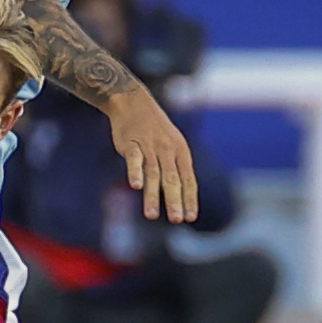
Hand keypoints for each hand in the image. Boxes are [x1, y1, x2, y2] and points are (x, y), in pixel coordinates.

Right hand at [104, 89, 197, 222]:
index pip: (188, 179)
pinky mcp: (131, 143)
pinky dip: (135, 172)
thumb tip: (182, 196)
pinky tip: (135, 186)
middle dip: (175, 201)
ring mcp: (149, 146)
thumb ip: (175, 169)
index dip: (189, 199)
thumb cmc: (154, 129)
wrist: (133, 102)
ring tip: (151, 216)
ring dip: (152, 196)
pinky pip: (134, 159)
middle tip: (177, 220)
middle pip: (172, 179)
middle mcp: (167, 150)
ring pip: (153, 174)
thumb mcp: (171, 145)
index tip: (190, 218)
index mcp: (181, 152)